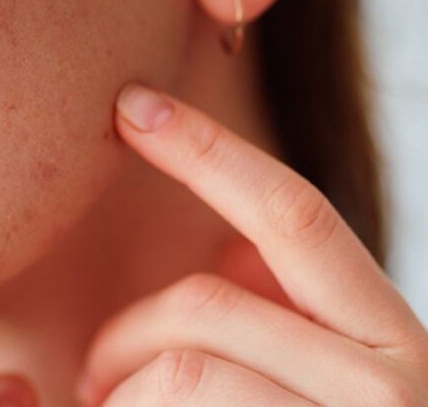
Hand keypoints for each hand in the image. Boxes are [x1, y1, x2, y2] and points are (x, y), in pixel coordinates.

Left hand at [71, 82, 427, 404]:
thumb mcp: (306, 377)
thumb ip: (278, 312)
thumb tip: (231, 250)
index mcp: (386, 338)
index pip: (294, 215)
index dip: (207, 150)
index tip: (130, 105)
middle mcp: (392, 386)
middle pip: (204, 303)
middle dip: (122, 337)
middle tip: (91, 378)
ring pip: (179, 369)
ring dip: (119, 393)